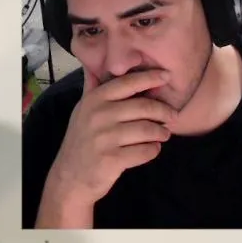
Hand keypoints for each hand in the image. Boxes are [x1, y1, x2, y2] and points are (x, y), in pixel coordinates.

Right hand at [42, 69, 177, 212]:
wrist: (70, 178)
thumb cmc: (80, 142)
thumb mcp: (81, 112)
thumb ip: (92, 89)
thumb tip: (92, 64)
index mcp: (93, 101)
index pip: (127, 83)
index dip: (150, 78)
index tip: (167, 76)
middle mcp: (98, 116)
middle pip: (145, 106)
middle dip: (164, 111)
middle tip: (171, 116)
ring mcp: (105, 138)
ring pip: (149, 129)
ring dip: (161, 133)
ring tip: (162, 134)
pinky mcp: (113, 159)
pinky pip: (147, 150)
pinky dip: (153, 150)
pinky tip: (151, 149)